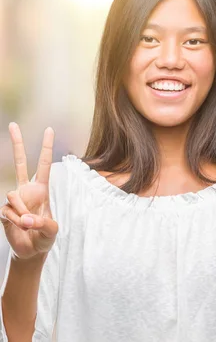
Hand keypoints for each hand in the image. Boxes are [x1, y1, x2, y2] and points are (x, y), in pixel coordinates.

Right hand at [0, 123, 57, 259]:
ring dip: (22, 213)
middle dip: (17, 143)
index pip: (44, 165)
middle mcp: (26, 190)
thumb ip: (43, 224)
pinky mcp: (3, 210)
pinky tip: (19, 226)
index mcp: (41, 189)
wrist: (31, 251)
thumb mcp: (52, 231)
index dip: (46, 148)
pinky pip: (7, 211)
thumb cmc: (45, 237)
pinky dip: (15, 220)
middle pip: (20, 162)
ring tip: (29, 224)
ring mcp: (13, 199)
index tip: (49, 129)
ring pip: (13, 196)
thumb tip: (26, 218)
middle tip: (12, 124)